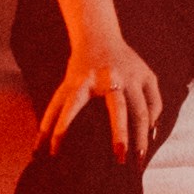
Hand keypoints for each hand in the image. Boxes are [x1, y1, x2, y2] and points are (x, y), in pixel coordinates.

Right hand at [40, 33, 165, 160]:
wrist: (98, 35)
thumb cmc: (126, 63)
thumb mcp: (147, 77)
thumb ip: (154, 102)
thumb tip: (152, 133)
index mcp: (132, 80)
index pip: (141, 111)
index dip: (142, 135)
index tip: (140, 158)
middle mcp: (111, 79)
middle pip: (118, 108)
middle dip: (120, 132)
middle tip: (120, 156)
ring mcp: (86, 79)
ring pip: (73, 103)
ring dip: (64, 126)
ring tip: (54, 150)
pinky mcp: (69, 81)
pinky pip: (55, 103)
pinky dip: (46, 122)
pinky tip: (39, 143)